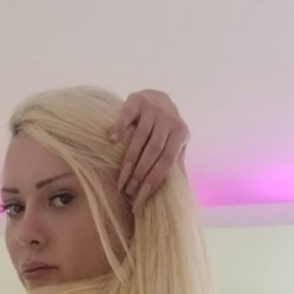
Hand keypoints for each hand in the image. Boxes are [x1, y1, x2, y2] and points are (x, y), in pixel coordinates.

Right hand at [107, 89, 189, 211]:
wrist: (158, 97)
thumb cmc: (165, 128)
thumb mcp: (175, 143)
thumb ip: (177, 163)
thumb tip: (181, 191)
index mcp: (181, 133)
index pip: (168, 160)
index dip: (155, 179)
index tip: (141, 196)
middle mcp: (169, 119)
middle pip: (154, 150)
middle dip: (141, 173)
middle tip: (129, 191)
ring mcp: (152, 108)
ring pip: (141, 137)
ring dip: (129, 159)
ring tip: (121, 178)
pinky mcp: (136, 99)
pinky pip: (127, 115)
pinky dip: (119, 127)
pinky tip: (111, 140)